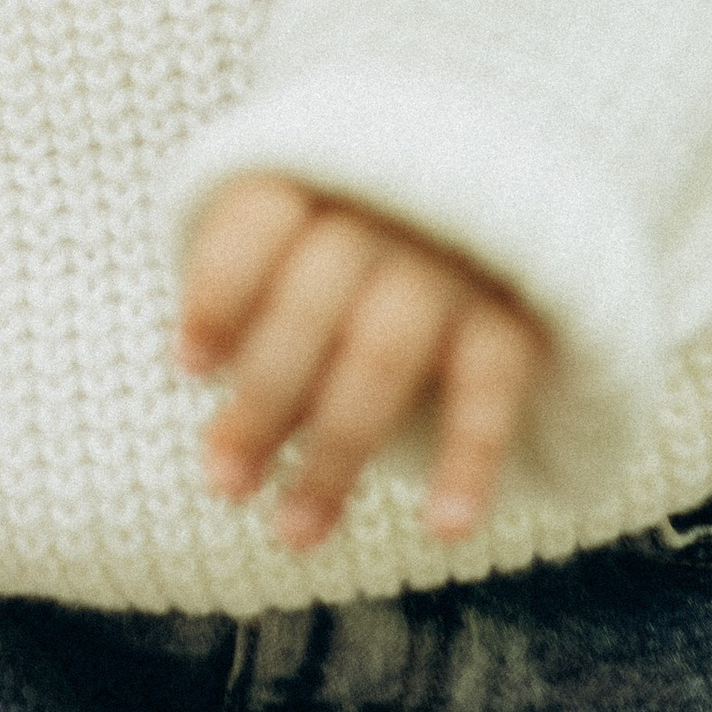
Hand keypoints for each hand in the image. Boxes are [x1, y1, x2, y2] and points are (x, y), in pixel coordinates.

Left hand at [179, 174, 545, 554]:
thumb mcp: (305, 249)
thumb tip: (218, 432)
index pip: (261, 222)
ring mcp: (457, 257)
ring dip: (335, 455)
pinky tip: (445, 528)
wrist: (502, 204)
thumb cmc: (362, 251)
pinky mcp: (520, 310)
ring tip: (294, 533)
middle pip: (310, 302)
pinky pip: (494, 385)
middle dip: (262, 402)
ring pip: (384, 356)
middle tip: (226, 486)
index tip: (190, 366)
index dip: (221, 291)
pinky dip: (471, 457)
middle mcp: (387, 208)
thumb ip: (260, 314)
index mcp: (321, 177)